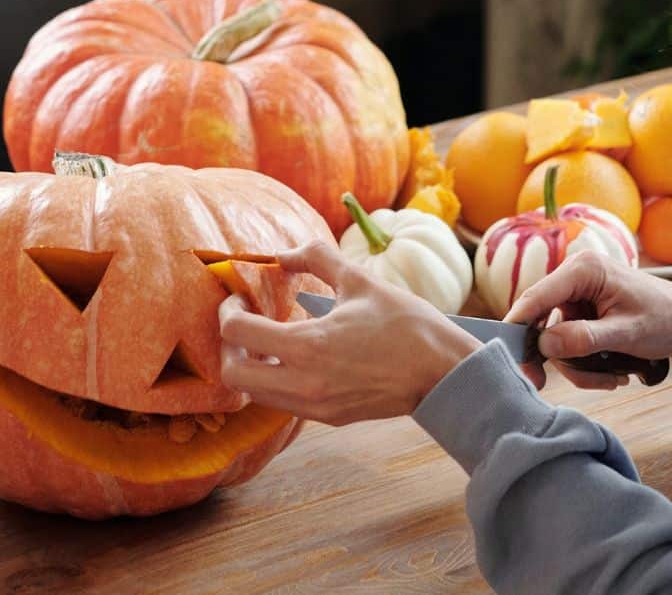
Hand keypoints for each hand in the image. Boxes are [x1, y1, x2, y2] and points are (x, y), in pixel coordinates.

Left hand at [218, 240, 481, 424]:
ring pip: (254, 394)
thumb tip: (282, 253)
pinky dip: (273, 380)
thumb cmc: (405, 323)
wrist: (443, 373)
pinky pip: (281, 402)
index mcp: (308, 347)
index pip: (238, 334)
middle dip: (228, 347)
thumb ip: (316, 257)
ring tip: (265, 338)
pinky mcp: (328, 417)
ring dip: (249, 366)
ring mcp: (315, 406)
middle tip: (242, 321)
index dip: (228, 311)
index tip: (238, 296)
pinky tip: (291, 356)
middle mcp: (304, 384)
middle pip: (234, 376)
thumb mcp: (360, 280)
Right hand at [506, 251, 671, 390]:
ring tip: (611, 378)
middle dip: (558, 357)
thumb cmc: (667, 319)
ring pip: (557, 337)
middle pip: (543, 321)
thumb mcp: (627, 333)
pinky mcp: (585, 309)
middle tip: (550, 385)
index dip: (518, 327)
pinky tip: (611, 371)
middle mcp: (576, 276)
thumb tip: (544, 346)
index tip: (509, 357)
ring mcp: (579, 294)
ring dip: (578, 364)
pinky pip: (571, 339)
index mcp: (584, 270)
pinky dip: (586, 360)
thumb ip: (585, 338)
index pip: (537, 297)